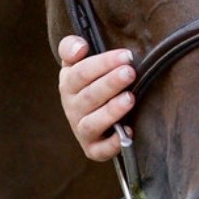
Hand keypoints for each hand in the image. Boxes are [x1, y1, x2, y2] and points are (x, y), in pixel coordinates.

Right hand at [57, 35, 135, 160]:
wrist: (90, 111)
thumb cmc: (90, 80)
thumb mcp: (76, 61)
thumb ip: (71, 47)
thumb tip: (80, 47)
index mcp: (69, 84)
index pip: (81, 72)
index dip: (103, 63)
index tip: (126, 55)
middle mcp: (73, 107)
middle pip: (90, 96)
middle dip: (111, 83)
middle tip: (130, 72)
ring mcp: (82, 129)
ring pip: (92, 123)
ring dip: (111, 111)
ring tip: (130, 98)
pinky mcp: (93, 148)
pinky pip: (100, 150)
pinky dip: (113, 143)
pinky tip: (128, 132)